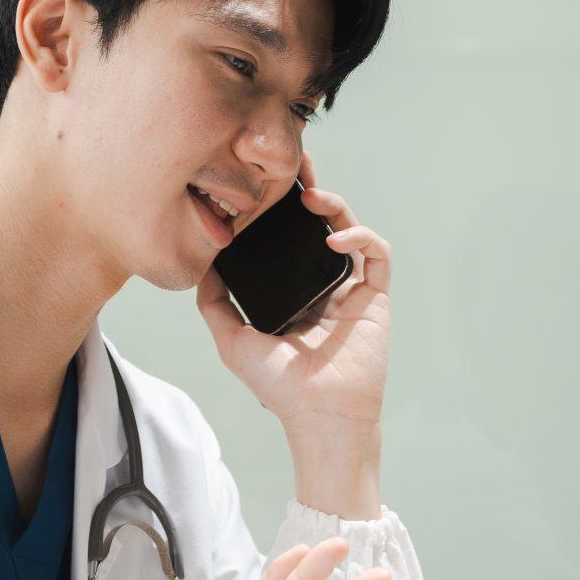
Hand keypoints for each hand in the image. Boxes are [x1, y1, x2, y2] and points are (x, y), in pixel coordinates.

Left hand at [196, 151, 391, 434]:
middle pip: (320, 225)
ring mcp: (351, 290)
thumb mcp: (232, 340)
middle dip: (311, 190)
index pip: (288, 241)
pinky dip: (359, 236)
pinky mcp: (376, 296)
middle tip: (296, 163)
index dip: (280, 210)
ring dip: (335, 206)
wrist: (318, 415)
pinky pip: (375, 253)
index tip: (264, 184)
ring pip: (350, 230)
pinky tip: (333, 237)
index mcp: (293, 293)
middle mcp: (323, 286)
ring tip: (311, 196)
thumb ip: (215, 303)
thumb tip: (203, 265)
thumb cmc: (279, 387)